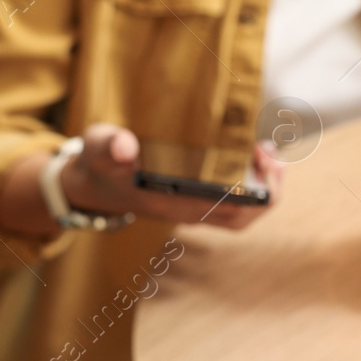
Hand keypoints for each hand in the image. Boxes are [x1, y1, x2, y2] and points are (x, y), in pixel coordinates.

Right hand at [60, 123, 282, 230]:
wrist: (91, 183)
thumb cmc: (99, 162)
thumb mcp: (98, 147)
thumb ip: (110, 145)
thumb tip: (125, 146)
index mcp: (168, 201)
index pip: (225, 209)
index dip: (253, 189)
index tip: (259, 155)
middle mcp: (185, 211)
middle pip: (242, 216)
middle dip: (266, 187)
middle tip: (268, 151)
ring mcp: (190, 210)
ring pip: (240, 215)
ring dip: (261, 188)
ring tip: (266, 154)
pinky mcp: (191, 202)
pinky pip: (231, 206)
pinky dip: (248, 186)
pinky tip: (248, 159)